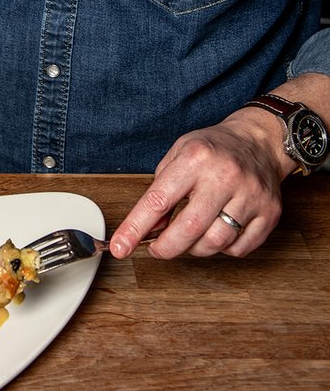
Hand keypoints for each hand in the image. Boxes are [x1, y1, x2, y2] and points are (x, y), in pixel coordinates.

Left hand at [110, 110, 286, 259]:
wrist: (259, 141)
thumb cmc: (213, 149)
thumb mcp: (178, 154)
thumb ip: (160, 191)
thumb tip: (148, 229)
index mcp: (196, 158)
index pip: (158, 200)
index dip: (136, 228)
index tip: (121, 246)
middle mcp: (225, 176)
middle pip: (189, 229)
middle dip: (166, 247)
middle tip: (156, 249)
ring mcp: (251, 195)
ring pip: (215, 243)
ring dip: (195, 248)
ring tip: (190, 236)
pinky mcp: (269, 213)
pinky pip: (240, 249)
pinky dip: (223, 249)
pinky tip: (218, 231)